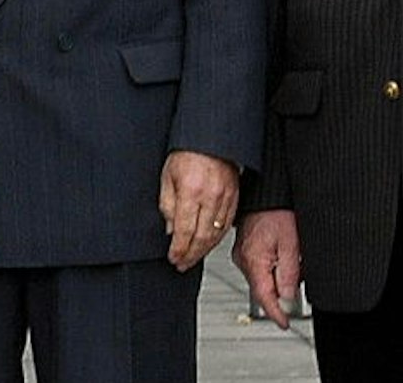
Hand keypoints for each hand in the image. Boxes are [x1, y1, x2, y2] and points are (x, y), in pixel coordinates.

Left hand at [158, 150, 237, 271]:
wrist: (211, 139)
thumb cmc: (187, 153)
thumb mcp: (167, 176)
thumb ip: (167, 204)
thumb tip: (170, 230)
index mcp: (191, 192)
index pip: (184, 230)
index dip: (178, 249)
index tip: (173, 258)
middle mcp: (211, 198)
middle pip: (202, 236)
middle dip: (191, 255)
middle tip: (181, 264)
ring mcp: (225, 199)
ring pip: (216, 234)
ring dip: (204, 250)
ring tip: (192, 258)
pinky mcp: (234, 198)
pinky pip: (226, 225)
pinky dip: (217, 238)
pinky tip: (208, 244)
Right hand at [235, 209, 302, 328]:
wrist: (265, 192)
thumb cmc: (277, 212)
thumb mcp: (291, 245)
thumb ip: (289, 274)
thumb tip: (288, 297)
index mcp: (254, 261)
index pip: (264, 297)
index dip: (276, 313)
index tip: (284, 323)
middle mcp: (243, 259)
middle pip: (263, 288)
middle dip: (282, 289)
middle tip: (299, 272)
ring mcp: (241, 253)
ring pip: (262, 277)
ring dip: (279, 275)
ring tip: (293, 255)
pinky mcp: (243, 248)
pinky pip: (259, 266)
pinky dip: (272, 266)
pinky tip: (283, 252)